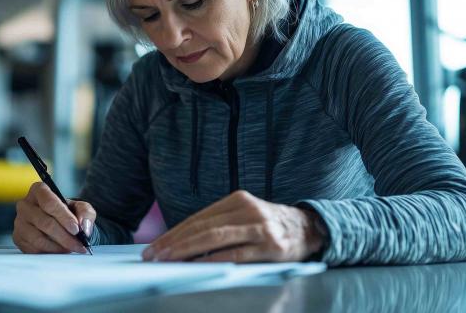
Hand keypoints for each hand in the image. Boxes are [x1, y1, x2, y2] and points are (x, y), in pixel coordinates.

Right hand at [13, 182, 95, 253]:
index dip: (64, 217)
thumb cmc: (68, 212)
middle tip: (79, 245)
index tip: (76, 229)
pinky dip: (49, 253)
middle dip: (64, 236)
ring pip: (38, 238)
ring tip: (71, 249)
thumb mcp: (81, 208)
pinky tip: (60, 252)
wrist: (58, 223)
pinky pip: (33, 248)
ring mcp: (19, 222)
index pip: (49, 203)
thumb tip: (84, 227)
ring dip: (58, 247)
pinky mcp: (18, 237)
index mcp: (39, 190)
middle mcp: (25, 205)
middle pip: (45, 223)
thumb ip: (85, 213)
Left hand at [142, 190, 324, 262]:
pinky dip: (215, 260)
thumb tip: (181, 244)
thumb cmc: (270, 226)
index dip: (174, 233)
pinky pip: (237, 254)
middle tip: (154, 256)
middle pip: (203, 227)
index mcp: (238, 199)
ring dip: (187, 250)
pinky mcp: (271, 246)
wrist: (311, 228)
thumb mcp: (245, 216)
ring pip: (216, 238)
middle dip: (174, 243)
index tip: (154, 247)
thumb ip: (219, 225)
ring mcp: (260, 227)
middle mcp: (248, 209)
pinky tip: (198, 266)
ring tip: (168, 261)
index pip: (198, 218)